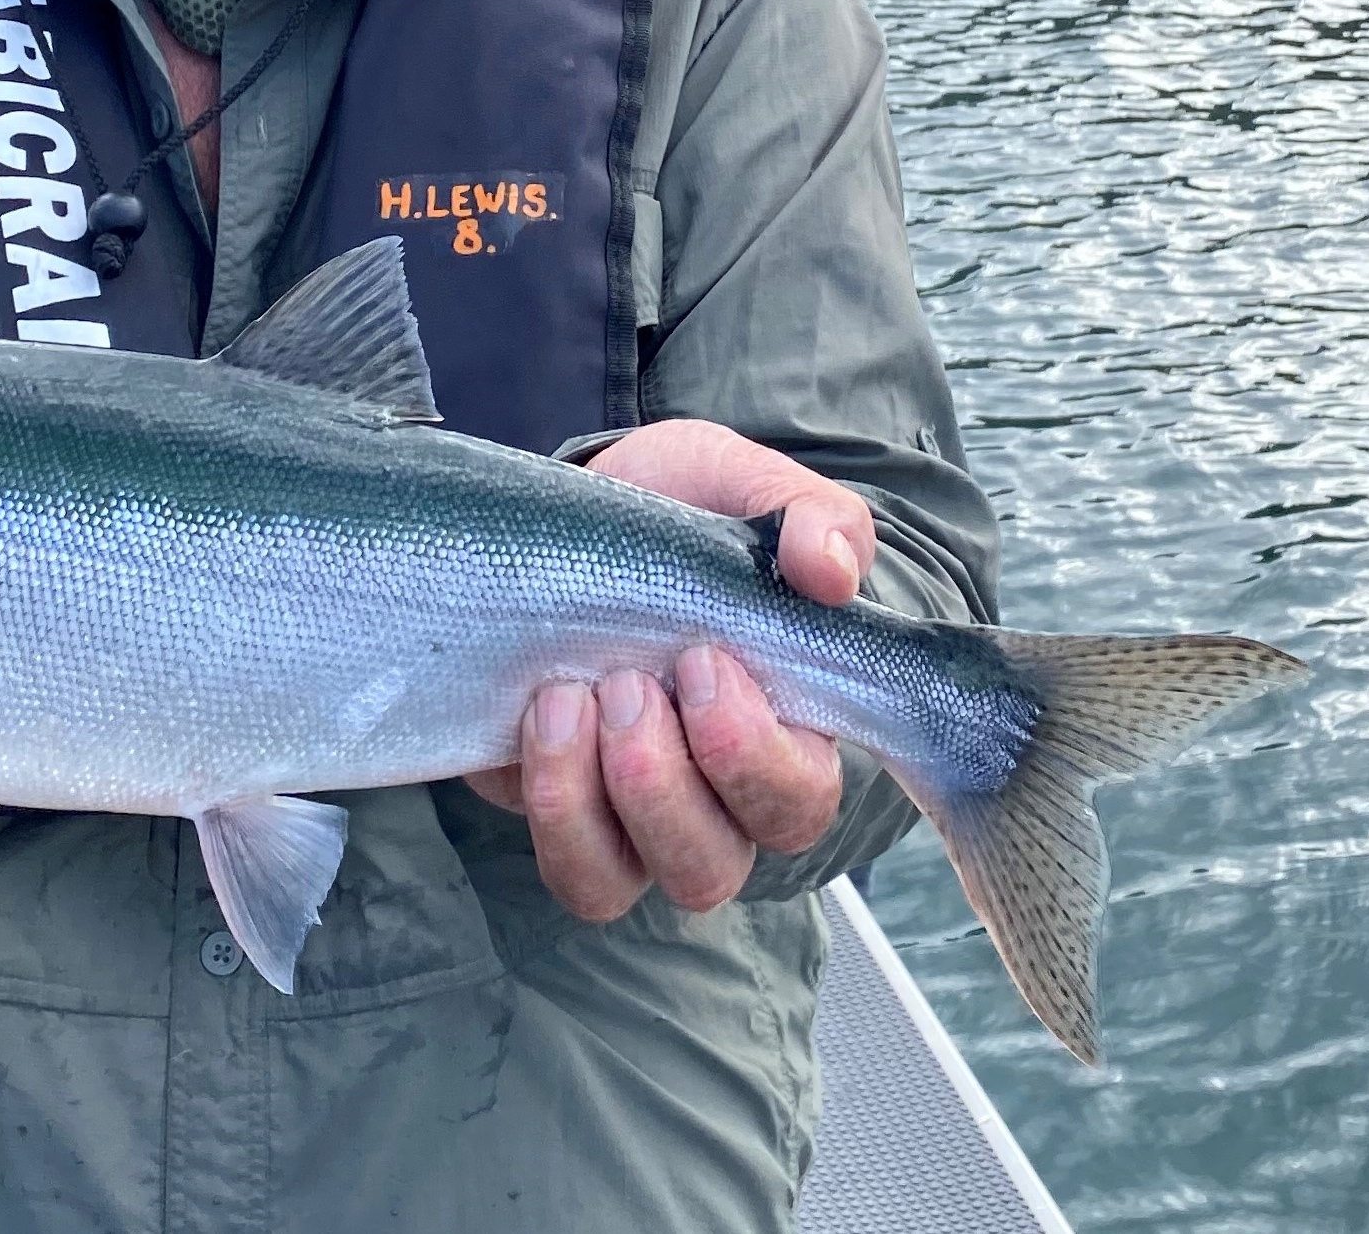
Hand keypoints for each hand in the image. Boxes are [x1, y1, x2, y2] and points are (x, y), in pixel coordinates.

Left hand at [468, 420, 875, 919]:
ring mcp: (626, 819)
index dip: (750, 755)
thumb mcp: (738, 483)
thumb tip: (832, 572)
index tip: (704, 662)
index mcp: (784, 735)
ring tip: (568, 697)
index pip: (799, 803)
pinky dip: (549, 805)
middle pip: (709, 866)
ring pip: (619, 884)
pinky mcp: (555, 812)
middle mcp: (712, 802)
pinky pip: (564, 865)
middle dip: (660, 782)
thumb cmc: (675, 513)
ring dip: (588, 800)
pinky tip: (536, 716)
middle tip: (629, 683)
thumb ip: (807, 516)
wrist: (568, 514)